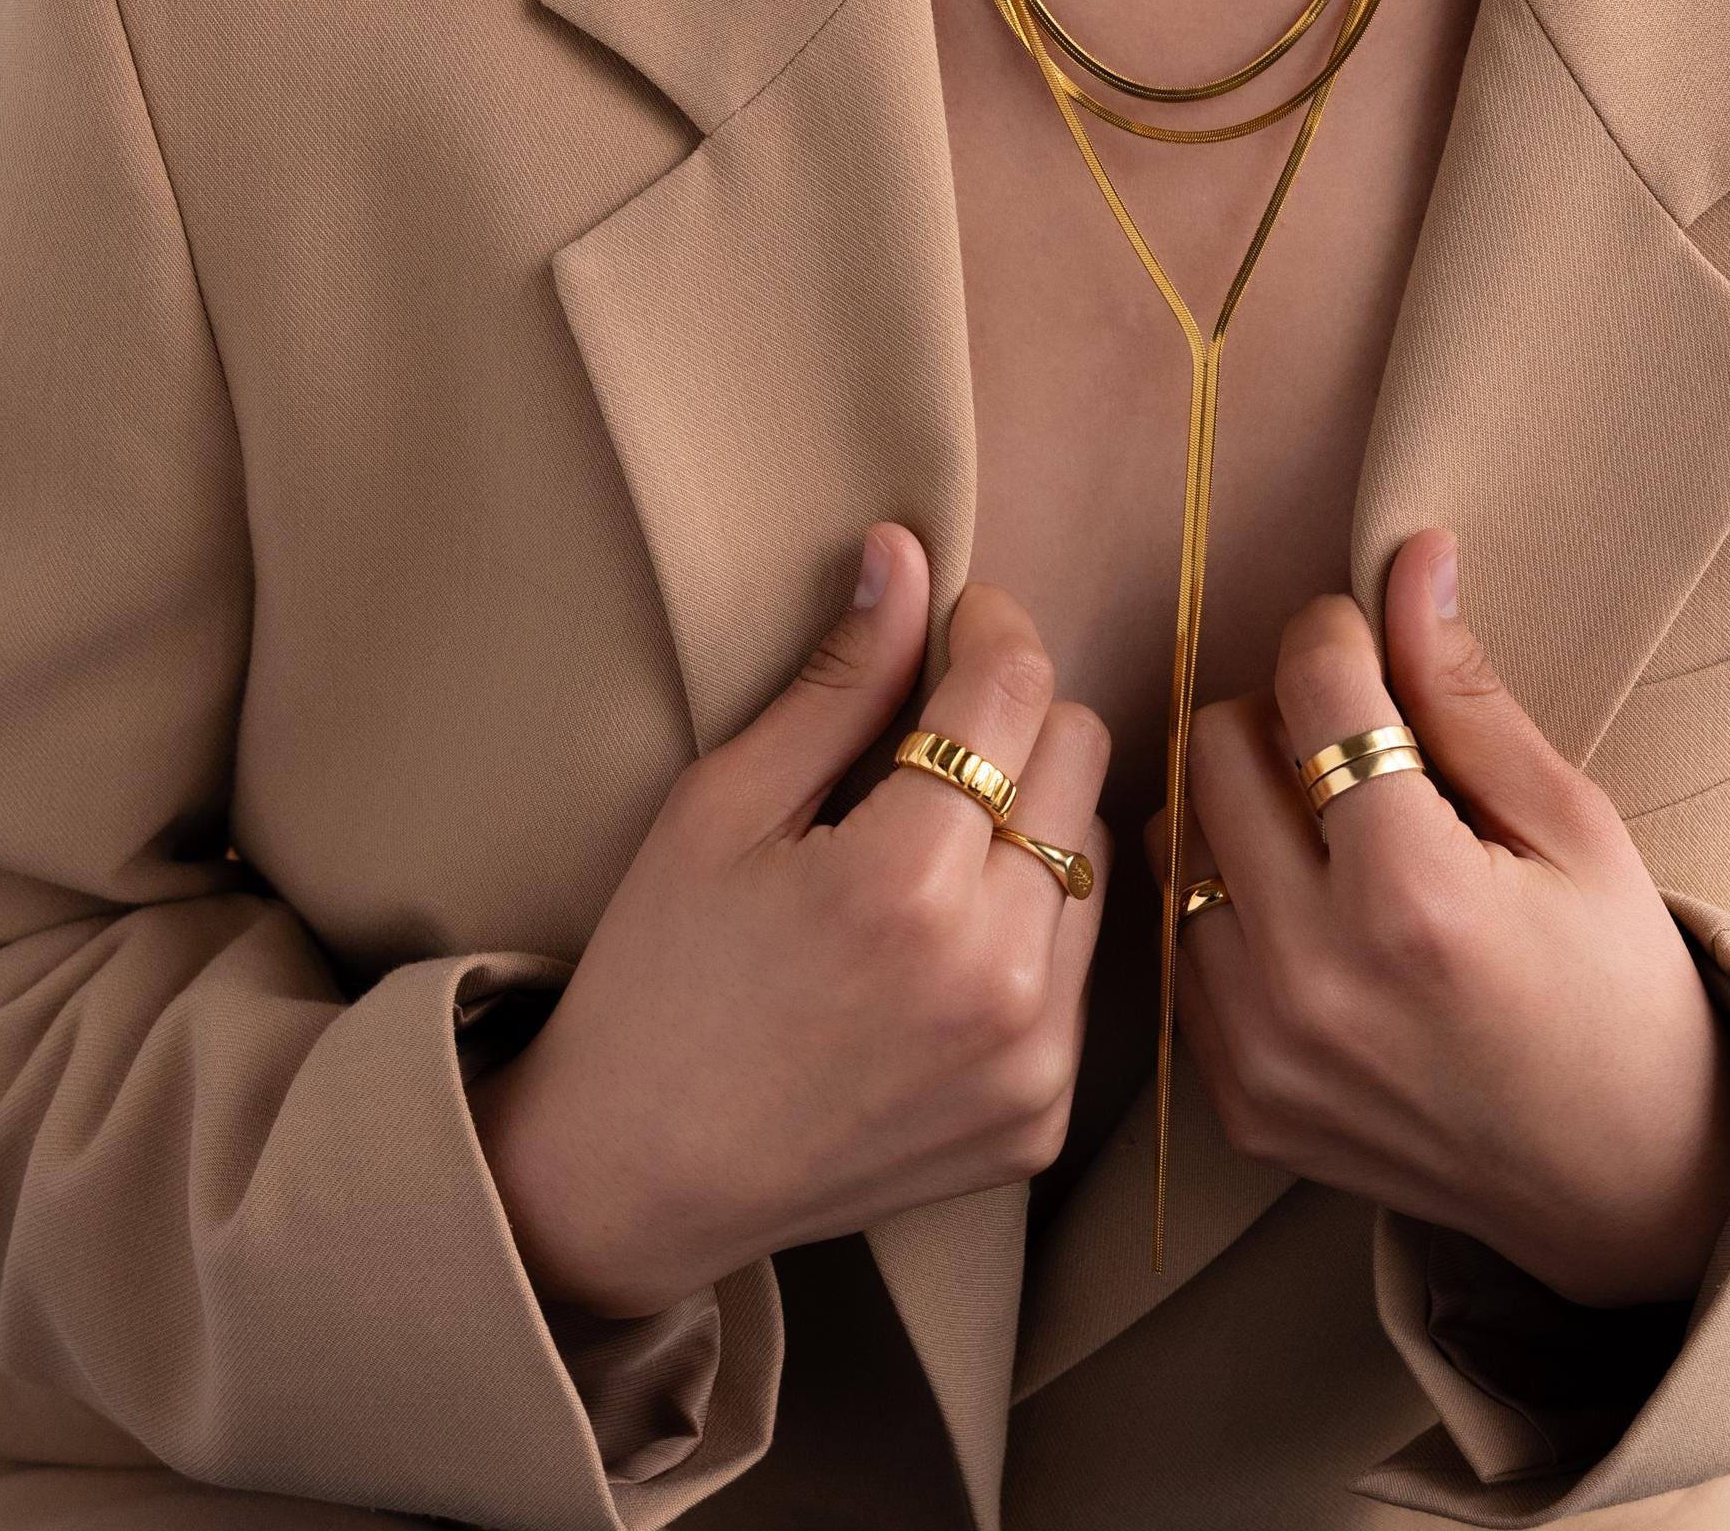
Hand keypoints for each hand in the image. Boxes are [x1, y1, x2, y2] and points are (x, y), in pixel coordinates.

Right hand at [473, 525, 1111, 1316]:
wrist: (635, 1179)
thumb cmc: (660, 972)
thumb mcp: (723, 804)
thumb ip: (840, 680)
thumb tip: (906, 550)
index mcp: (907, 881)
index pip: (1018, 685)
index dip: (986, 628)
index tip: (952, 621)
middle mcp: (995, 972)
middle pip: (1079, 756)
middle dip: (1011, 722)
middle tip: (923, 742)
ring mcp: (1031, 1058)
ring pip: (1094, 853)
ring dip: (1029, 822)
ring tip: (927, 846)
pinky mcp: (1044, 1116)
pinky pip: (1080, 962)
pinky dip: (1027, 926)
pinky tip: (937, 941)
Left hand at [1146, 526, 1729, 1308]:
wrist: (1622, 1181)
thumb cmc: (1617, 980)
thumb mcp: (1572, 822)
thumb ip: (1466, 690)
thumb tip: (1410, 552)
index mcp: (1414, 896)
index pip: (1310, 687)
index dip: (1339, 633)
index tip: (1370, 645)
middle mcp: (1315, 977)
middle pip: (1213, 747)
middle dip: (1278, 714)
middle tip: (1352, 741)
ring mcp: (1261, 1050)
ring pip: (1172, 835)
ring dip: (1235, 804)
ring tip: (1325, 825)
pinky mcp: (1236, 1098)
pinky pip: (1176, 937)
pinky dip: (1224, 898)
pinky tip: (1305, 907)